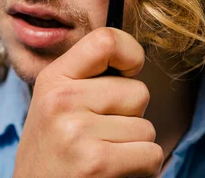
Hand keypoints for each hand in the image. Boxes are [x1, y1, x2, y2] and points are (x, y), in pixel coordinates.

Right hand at [13, 27, 163, 177]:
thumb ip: (87, 79)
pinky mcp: (95, 161)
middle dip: (130, 116)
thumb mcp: (56, 105)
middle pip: (138, 91)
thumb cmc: (54, 152)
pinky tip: (112, 172)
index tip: (128, 71)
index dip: (131, 53)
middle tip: (100, 135)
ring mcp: (76, 130)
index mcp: (53, 79)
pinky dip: (141, 169)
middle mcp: (61, 100)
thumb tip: (134, 57)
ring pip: (147, 127)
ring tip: (103, 156)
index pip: (106, 40)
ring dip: (134, 147)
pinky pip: (150, 154)